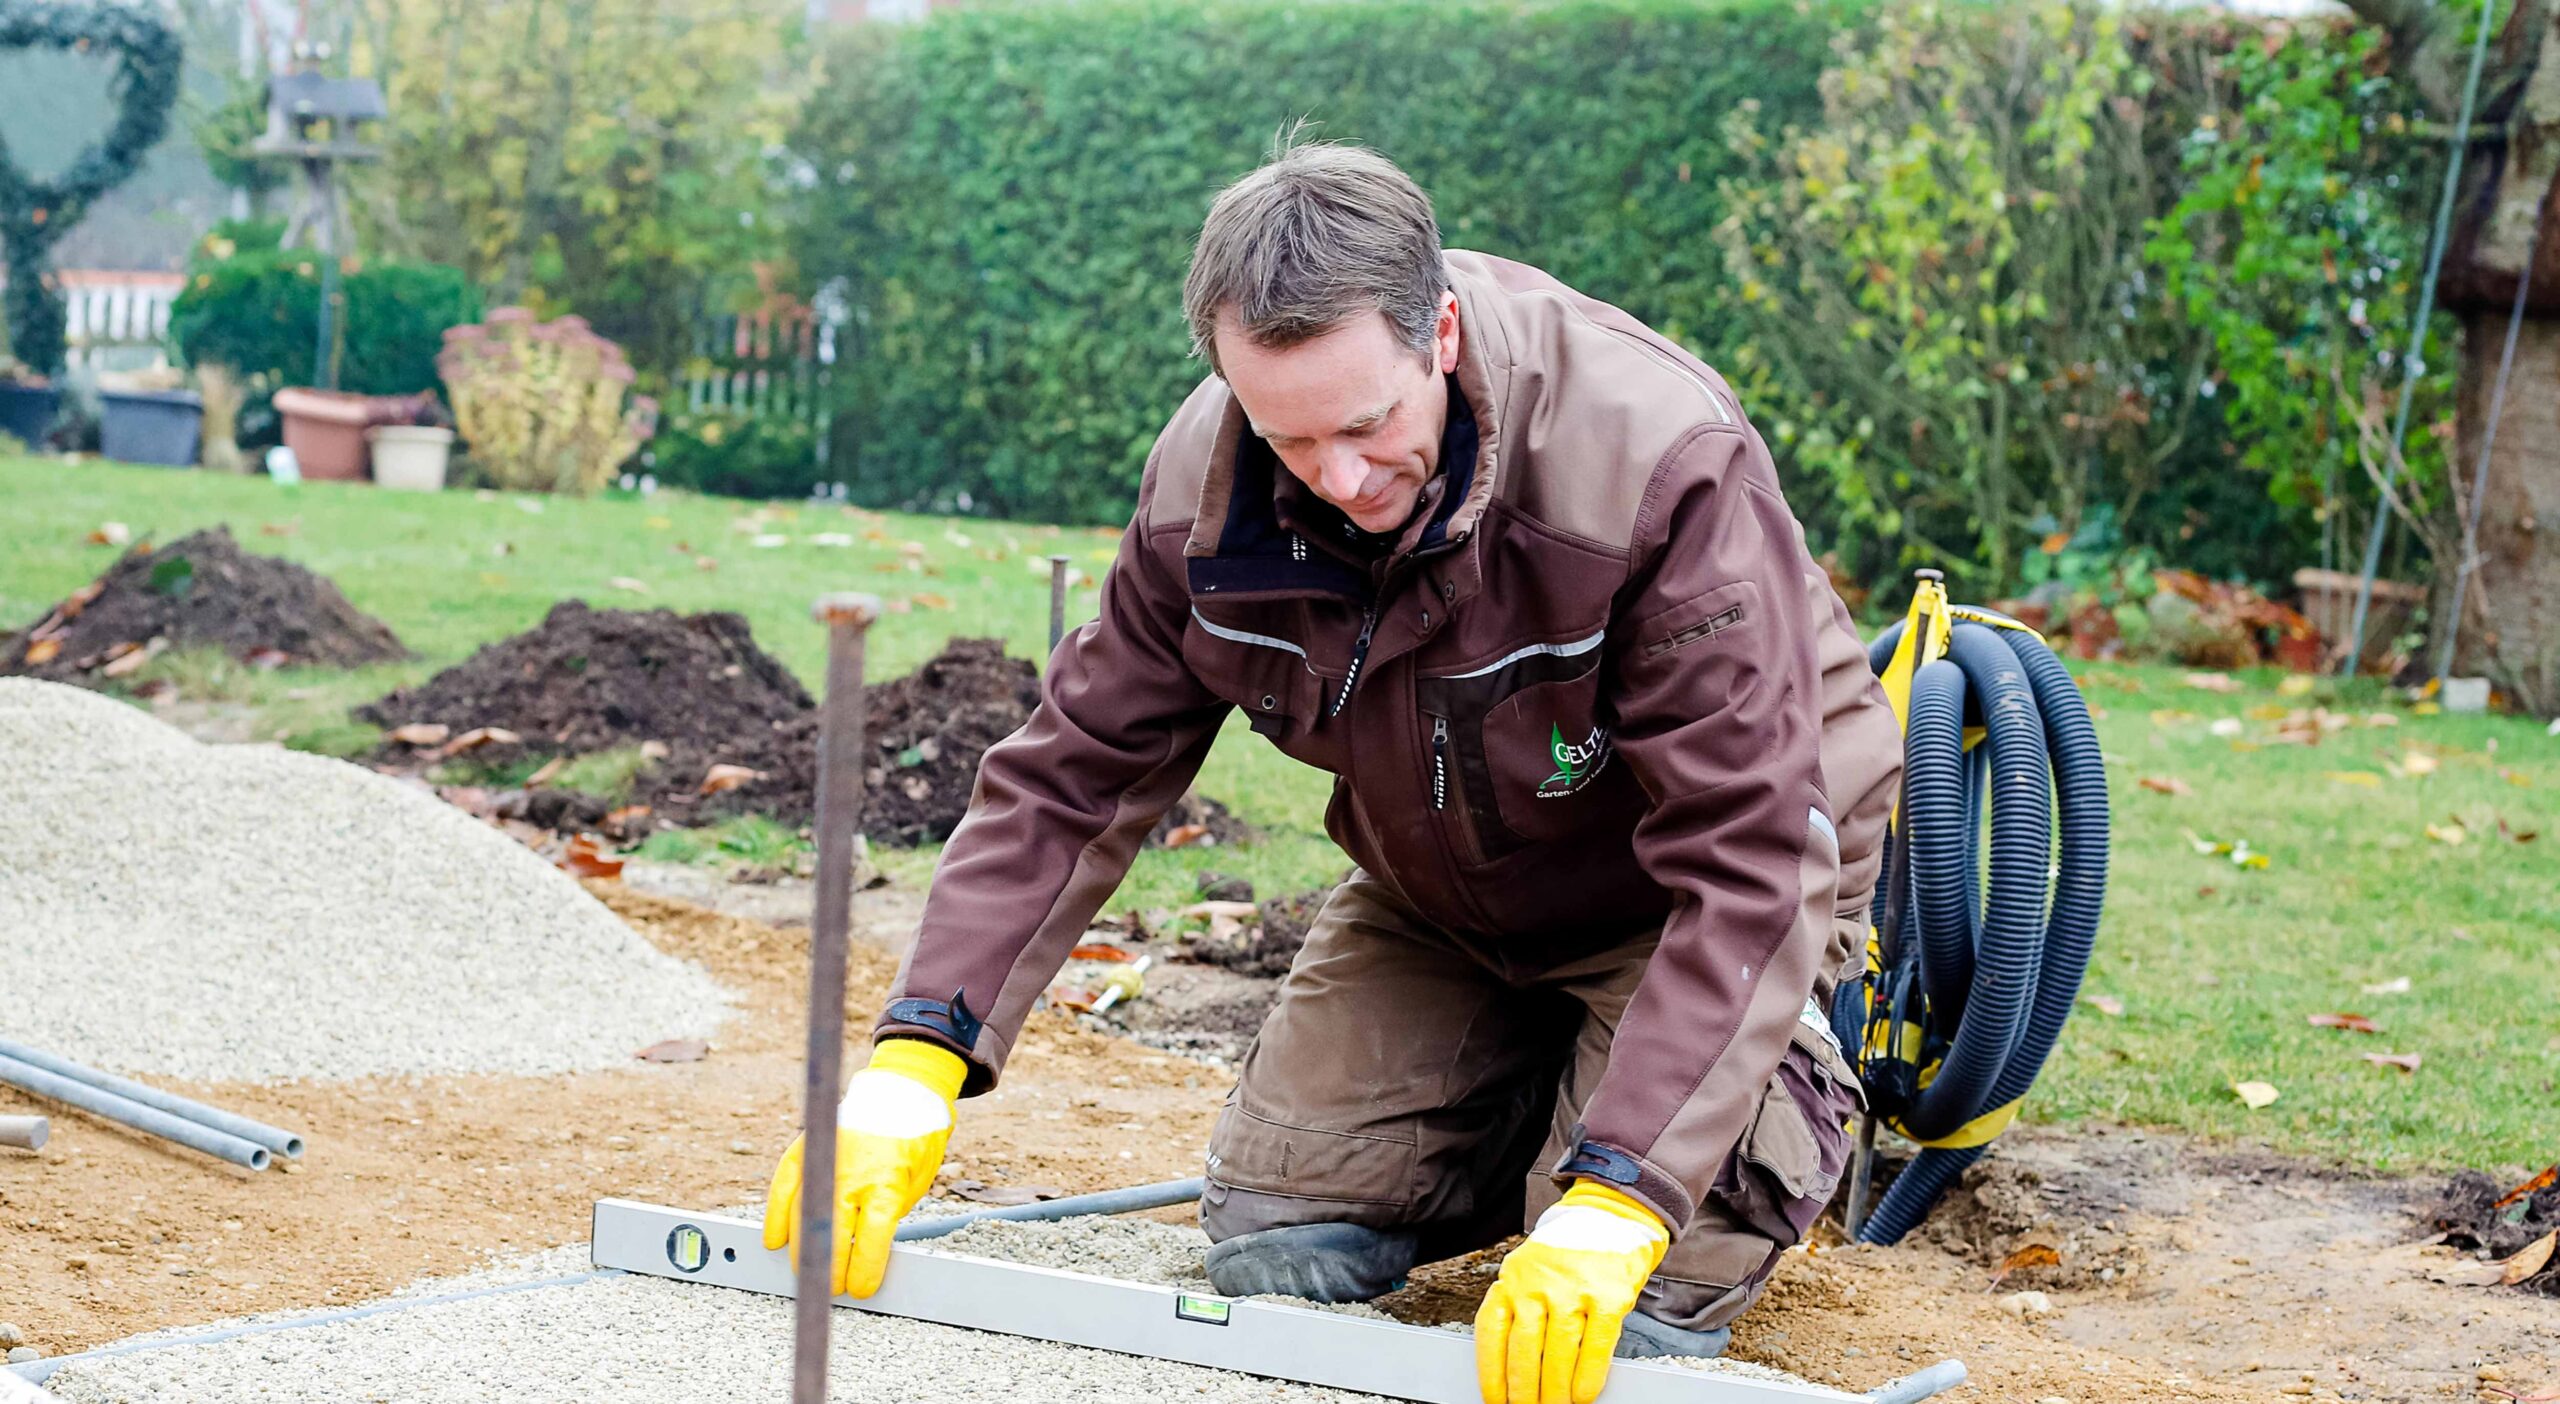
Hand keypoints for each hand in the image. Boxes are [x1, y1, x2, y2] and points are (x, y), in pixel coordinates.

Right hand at [761, 1038, 968, 1296]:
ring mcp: (823, 1158)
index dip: (864, 1268)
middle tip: (832, 1287)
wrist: (902, 1091)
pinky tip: (774, 1241)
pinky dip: (776, 1216)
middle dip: (830, 1267)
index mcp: (887, 1180)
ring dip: (802, 1249)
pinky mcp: (805, 1148)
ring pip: (802, 1215)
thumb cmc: (914, 1142)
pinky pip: (782, 1187)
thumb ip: (890, 1215)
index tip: (861, 1288)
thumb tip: (865, 1252)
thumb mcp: (917, 1184)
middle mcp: (851, 1171)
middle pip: (831, 1232)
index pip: (872, 1236)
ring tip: (808, 1271)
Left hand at [1474, 1181, 1669, 1403]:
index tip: (1495, 1399)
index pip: (1493, 1332)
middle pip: (1525, 1348)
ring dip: (1556, 1390)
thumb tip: (1513, 1370)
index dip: (1492, 1373)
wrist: (1611, 1215)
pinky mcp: (1609, 1294)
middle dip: (1524, 1390)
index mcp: (1512, 1278)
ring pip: (1560, 1351)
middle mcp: (1539, 1282)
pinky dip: (1589, 1374)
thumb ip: (1519, 1310)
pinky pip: (1597, 1344)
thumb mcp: (1530, 1272)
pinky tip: (1584, 1394)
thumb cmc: (1567, 1254)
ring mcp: (1574, 1287)